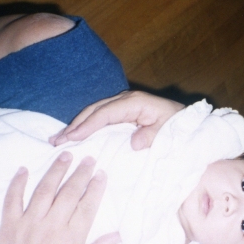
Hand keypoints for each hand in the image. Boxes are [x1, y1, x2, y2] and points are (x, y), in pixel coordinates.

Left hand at [0, 153, 118, 243]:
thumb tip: (118, 236)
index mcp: (71, 239)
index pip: (87, 205)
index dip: (96, 187)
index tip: (101, 174)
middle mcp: (51, 227)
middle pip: (69, 193)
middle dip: (81, 173)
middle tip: (89, 159)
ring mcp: (28, 224)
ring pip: (44, 190)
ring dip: (56, 171)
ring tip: (65, 156)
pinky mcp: (9, 225)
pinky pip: (12, 199)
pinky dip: (17, 183)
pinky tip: (24, 169)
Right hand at [49, 91, 183, 149]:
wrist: (188, 121)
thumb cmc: (179, 127)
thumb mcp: (169, 133)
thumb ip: (151, 137)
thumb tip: (134, 143)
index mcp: (136, 103)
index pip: (106, 113)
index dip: (88, 125)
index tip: (72, 138)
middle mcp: (126, 100)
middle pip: (95, 110)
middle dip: (75, 125)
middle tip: (56, 141)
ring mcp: (123, 104)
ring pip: (94, 112)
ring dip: (76, 125)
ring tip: (58, 139)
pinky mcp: (123, 111)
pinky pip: (100, 117)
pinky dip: (86, 125)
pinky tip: (74, 135)